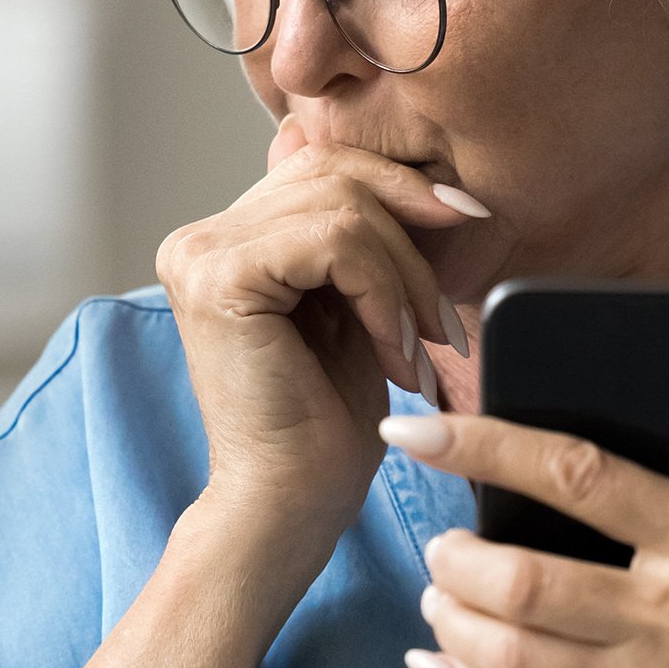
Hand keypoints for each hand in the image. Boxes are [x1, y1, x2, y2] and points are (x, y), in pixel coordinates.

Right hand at [155, 127, 480, 559]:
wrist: (291, 506)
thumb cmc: (325, 424)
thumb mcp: (353, 305)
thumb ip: (353, 232)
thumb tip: (399, 161)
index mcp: (226, 238)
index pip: (325, 164)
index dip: (403, 187)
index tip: (468, 223)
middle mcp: (200, 238)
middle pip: (337, 173)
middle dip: (414, 238)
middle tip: (443, 320)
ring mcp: (201, 254)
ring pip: (345, 207)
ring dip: (405, 278)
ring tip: (419, 347)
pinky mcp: (219, 278)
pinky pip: (335, 241)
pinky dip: (384, 293)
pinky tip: (393, 352)